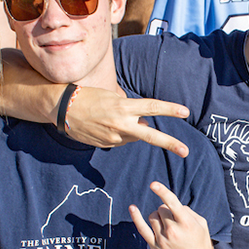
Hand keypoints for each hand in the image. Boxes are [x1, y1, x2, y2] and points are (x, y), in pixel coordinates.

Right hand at [66, 87, 190, 156]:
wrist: (62, 109)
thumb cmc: (87, 96)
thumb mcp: (111, 96)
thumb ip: (130, 109)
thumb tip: (143, 122)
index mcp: (123, 107)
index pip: (152, 107)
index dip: (170, 109)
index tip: (185, 112)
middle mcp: (121, 124)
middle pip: (151, 135)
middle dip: (170, 143)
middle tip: (185, 151)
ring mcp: (113, 137)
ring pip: (134, 136)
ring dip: (131, 129)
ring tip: (112, 118)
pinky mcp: (106, 145)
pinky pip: (120, 140)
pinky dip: (118, 134)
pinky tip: (104, 126)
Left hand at [130, 182, 216, 248]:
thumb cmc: (201, 245)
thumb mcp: (202, 226)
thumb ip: (188, 212)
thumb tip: (173, 206)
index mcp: (186, 224)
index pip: (172, 203)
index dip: (162, 192)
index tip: (153, 184)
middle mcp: (173, 231)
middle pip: (162, 209)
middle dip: (167, 211)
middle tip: (175, 221)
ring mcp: (162, 239)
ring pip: (153, 216)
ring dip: (159, 217)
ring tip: (168, 226)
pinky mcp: (154, 246)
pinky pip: (142, 228)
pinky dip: (136, 217)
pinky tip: (133, 208)